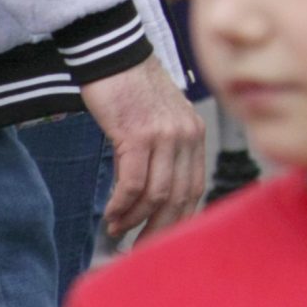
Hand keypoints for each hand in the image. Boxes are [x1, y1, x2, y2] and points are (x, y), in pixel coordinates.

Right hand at [78, 55, 206, 238]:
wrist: (115, 57)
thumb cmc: (133, 91)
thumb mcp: (161, 120)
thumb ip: (166, 151)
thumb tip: (155, 196)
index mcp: (196, 135)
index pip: (196, 188)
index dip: (178, 219)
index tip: (159, 240)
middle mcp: (187, 136)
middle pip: (181, 197)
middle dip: (158, 229)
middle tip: (137, 249)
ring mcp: (165, 136)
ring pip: (157, 194)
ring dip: (135, 219)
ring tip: (116, 231)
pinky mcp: (138, 134)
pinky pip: (132, 182)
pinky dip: (121, 205)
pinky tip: (110, 214)